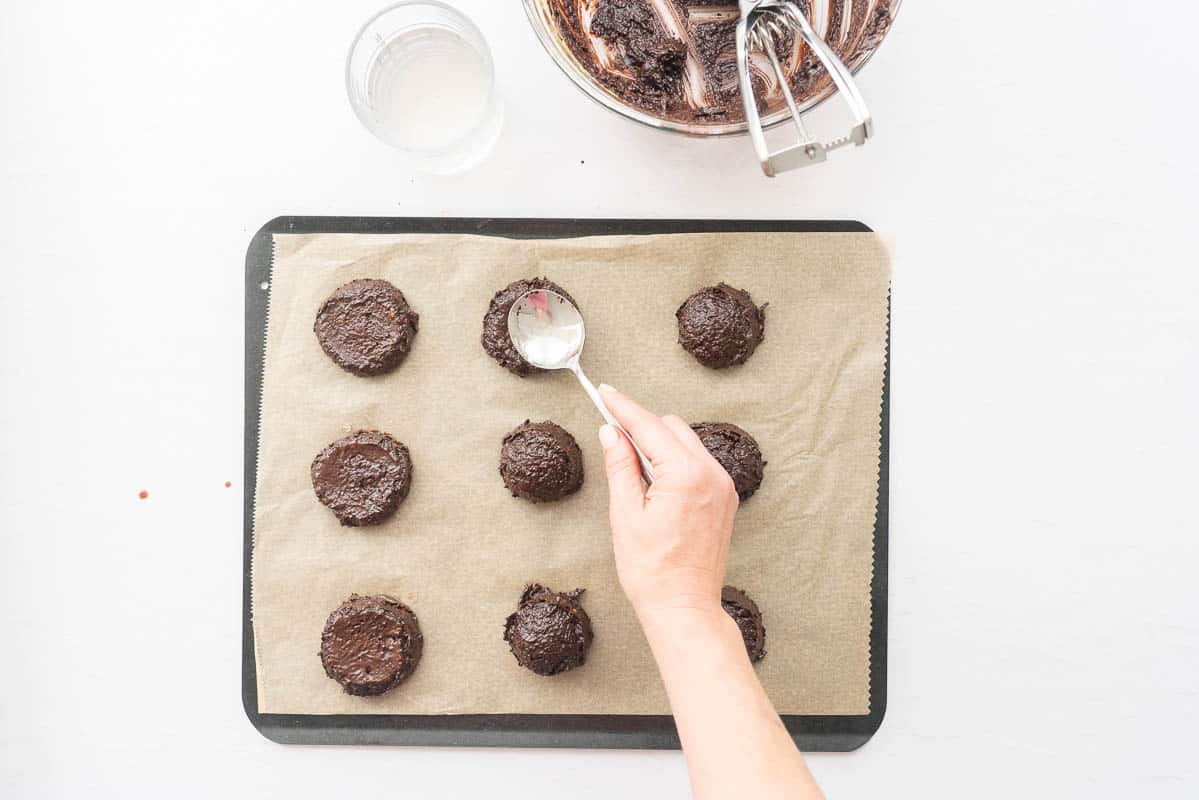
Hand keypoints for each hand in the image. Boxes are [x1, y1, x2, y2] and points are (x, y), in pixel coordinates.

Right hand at [596, 385, 739, 623]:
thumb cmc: (652, 571)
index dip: (623, 407)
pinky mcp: (726, 499)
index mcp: (686, 475)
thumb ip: (620, 466)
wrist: (684, 608)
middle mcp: (712, 474)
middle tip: (611, 431)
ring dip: (659, 442)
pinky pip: (699, 463)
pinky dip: (676, 460)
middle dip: (641, 425)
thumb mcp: (626, 515)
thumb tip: (612, 432)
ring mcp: (723, 487)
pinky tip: (655, 479)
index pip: (649, 426)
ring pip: (687, 442)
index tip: (604, 392)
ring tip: (632, 464)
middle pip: (671, 427)